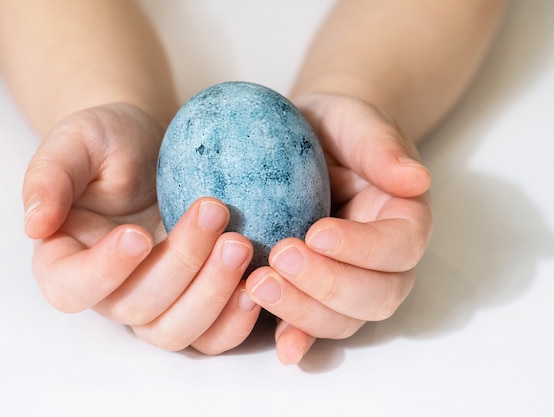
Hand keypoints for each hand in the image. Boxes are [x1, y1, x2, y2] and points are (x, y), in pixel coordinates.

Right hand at [23, 103, 260, 354]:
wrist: (152, 147)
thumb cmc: (109, 141)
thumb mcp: (76, 142)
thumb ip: (49, 176)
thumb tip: (33, 224)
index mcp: (66, 259)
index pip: (71, 286)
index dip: (103, 271)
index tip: (136, 233)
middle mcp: (109, 291)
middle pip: (137, 308)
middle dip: (180, 266)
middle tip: (214, 212)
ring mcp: (154, 303)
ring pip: (176, 330)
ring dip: (212, 296)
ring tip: (242, 245)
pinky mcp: (193, 302)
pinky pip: (211, 335)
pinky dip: (234, 321)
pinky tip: (257, 285)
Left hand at [245, 94, 432, 364]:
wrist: (309, 141)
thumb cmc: (337, 129)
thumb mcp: (356, 123)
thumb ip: (381, 147)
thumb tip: (416, 179)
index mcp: (404, 219)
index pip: (399, 246)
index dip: (362, 248)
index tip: (317, 233)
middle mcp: (384, 261)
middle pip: (376, 296)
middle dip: (328, 285)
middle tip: (281, 257)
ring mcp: (350, 282)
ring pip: (343, 320)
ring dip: (303, 312)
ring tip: (257, 284)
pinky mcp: (315, 293)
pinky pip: (314, 327)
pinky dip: (299, 339)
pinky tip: (280, 345)